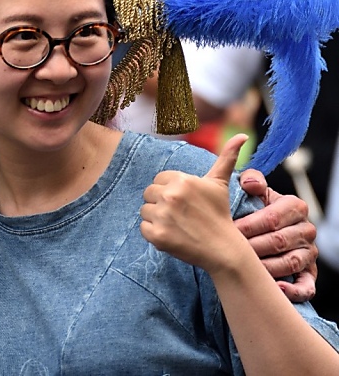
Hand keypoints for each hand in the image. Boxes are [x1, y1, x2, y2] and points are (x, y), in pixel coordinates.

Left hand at [140, 134, 245, 272]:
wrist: (223, 249)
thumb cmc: (219, 214)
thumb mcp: (220, 183)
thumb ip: (226, 157)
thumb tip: (243, 135)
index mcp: (182, 180)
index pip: (159, 180)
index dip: (170, 190)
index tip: (185, 202)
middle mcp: (170, 195)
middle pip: (149, 193)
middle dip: (161, 203)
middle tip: (181, 214)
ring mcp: (163, 216)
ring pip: (145, 210)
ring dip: (157, 218)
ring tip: (177, 224)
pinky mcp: (157, 235)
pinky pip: (143, 228)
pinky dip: (154, 233)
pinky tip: (172, 235)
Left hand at [235, 164, 317, 302]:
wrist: (264, 230)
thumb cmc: (255, 209)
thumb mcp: (254, 192)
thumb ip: (251, 180)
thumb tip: (250, 184)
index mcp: (294, 207)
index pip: (273, 217)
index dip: (250, 225)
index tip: (229, 230)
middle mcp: (306, 230)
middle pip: (279, 241)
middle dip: (252, 247)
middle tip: (230, 251)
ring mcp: (309, 253)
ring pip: (290, 262)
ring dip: (266, 267)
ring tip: (244, 269)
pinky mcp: (309, 274)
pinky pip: (306, 286)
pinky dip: (292, 290)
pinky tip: (276, 289)